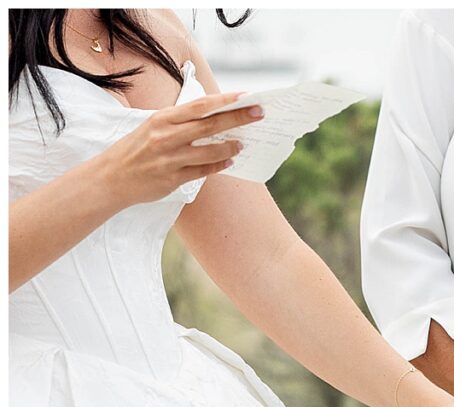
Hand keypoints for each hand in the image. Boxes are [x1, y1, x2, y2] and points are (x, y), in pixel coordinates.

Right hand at [97, 91, 262, 206]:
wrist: (110, 178)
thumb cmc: (135, 150)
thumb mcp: (152, 127)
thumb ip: (179, 121)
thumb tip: (212, 116)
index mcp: (162, 119)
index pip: (199, 106)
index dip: (225, 100)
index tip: (245, 96)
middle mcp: (166, 136)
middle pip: (210, 125)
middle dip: (238, 119)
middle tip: (260, 114)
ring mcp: (170, 158)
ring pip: (210, 151)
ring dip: (230, 146)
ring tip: (242, 144)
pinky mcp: (172, 179)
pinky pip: (203, 171)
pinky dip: (219, 165)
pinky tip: (229, 161)